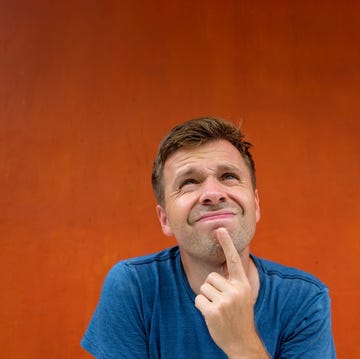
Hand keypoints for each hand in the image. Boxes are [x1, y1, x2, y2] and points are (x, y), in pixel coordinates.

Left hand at [194, 228, 268, 357]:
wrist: (242, 342)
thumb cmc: (239, 316)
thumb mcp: (242, 296)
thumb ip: (233, 282)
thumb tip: (219, 270)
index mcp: (243, 285)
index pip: (234, 260)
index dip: (227, 244)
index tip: (221, 229)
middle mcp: (235, 291)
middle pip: (211, 277)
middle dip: (212, 288)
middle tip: (222, 302)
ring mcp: (225, 302)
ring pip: (203, 287)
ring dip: (206, 298)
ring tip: (218, 309)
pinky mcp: (213, 311)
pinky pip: (198, 299)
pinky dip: (201, 307)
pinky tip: (211, 315)